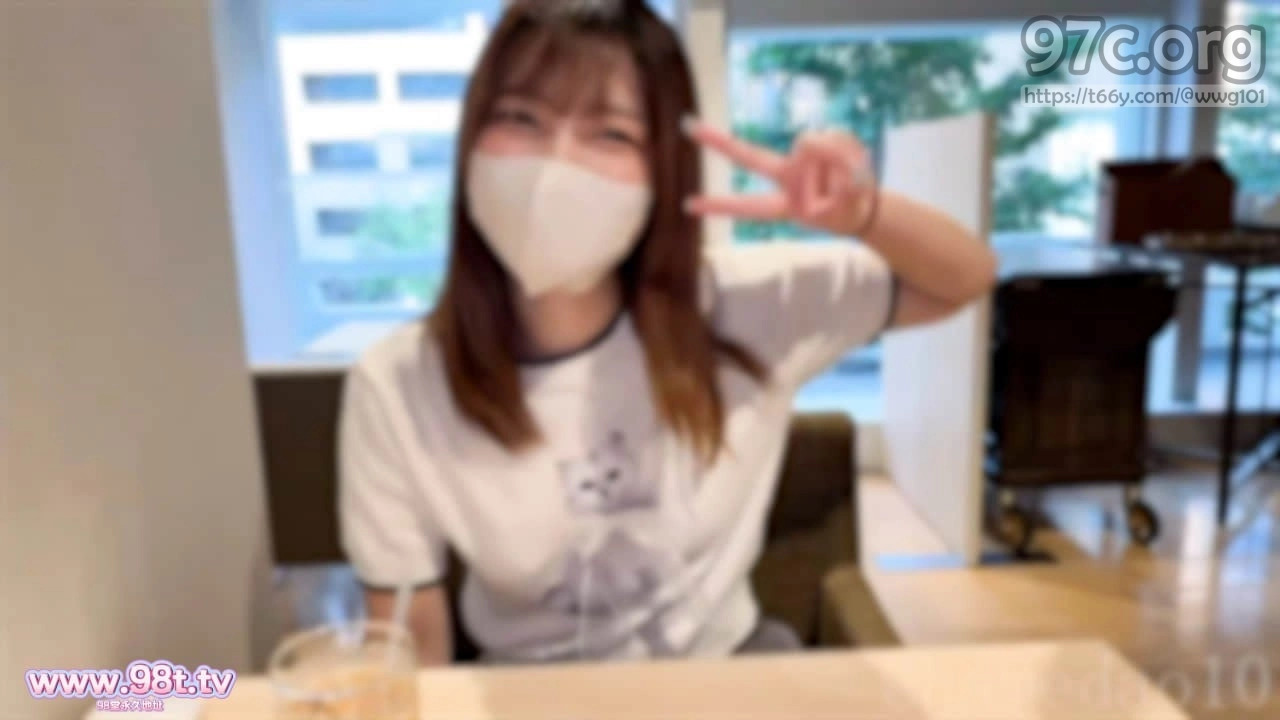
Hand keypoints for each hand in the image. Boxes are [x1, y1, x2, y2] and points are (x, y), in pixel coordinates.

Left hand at [683, 118, 879, 236]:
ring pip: (811, 143)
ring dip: (838, 157)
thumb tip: (816, 143)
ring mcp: (800, 158)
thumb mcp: (843, 208)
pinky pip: (833, 134)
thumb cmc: (848, 213)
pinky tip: (857, 162)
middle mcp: (785, 177)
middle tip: (684, 125)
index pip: (748, 207)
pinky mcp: (819, 140)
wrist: (867, 207)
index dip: (719, 206)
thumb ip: (833, 179)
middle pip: (749, 156)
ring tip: (853, 177)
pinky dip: (848, 148)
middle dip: (718, 142)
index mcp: (784, 204)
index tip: (687, 205)